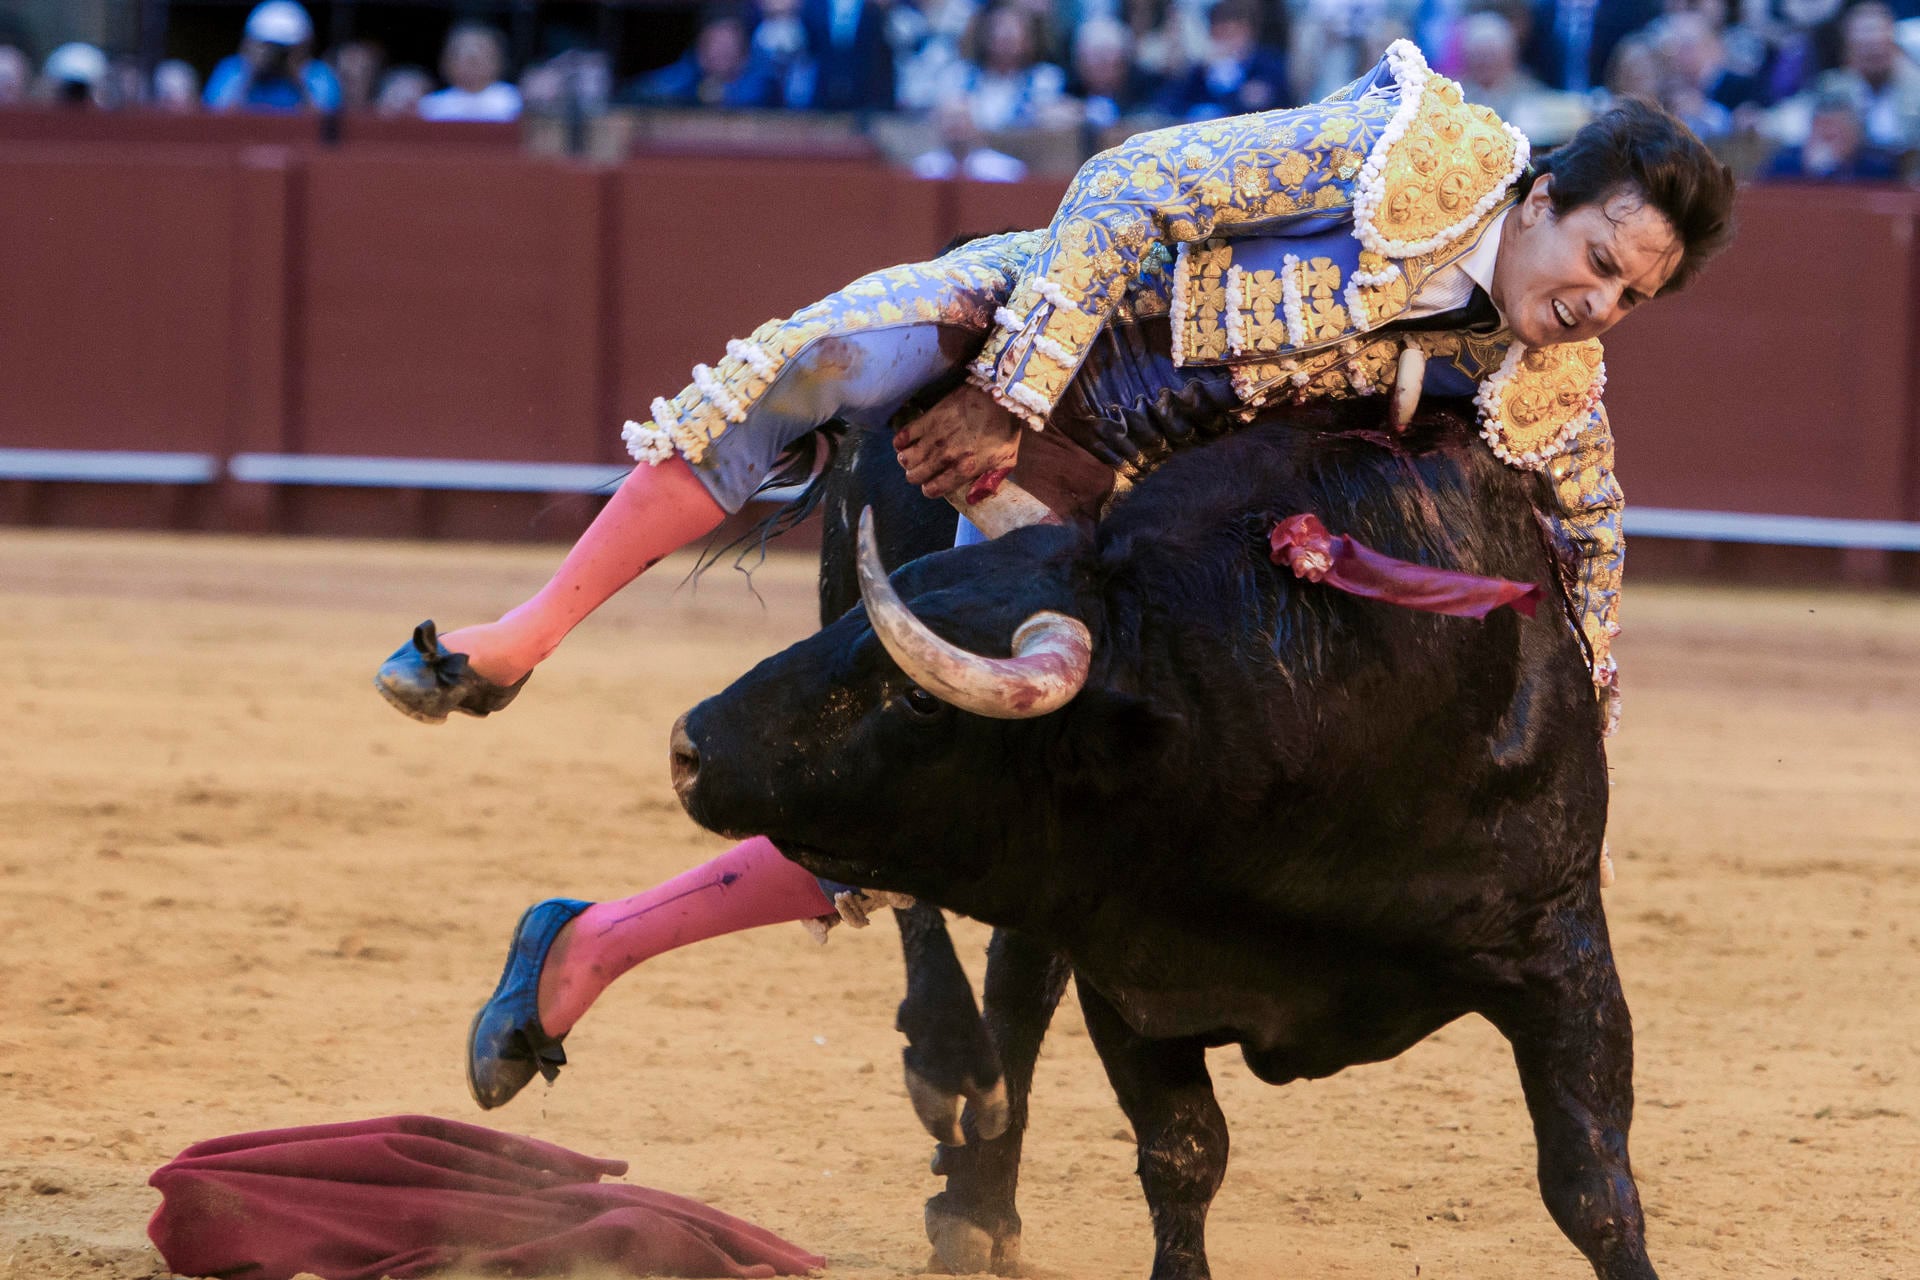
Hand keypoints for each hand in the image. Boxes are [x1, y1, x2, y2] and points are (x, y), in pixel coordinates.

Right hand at [893, 383, 1022, 499]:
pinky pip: (903, 436)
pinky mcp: (928, 418)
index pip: (934, 489)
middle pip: (915, 476)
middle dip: (916, 476)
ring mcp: (935, 437)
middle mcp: (946, 456)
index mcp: (965, 468)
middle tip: (921, 470)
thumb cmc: (1006, 426)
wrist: (998, 393)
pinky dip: (900, 442)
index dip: (930, 489)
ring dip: (906, 460)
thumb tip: (972, 499)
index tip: (932, 485)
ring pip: (906, 459)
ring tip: (912, 457)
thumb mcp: (1007, 459)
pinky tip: (905, 443)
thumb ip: (990, 482)